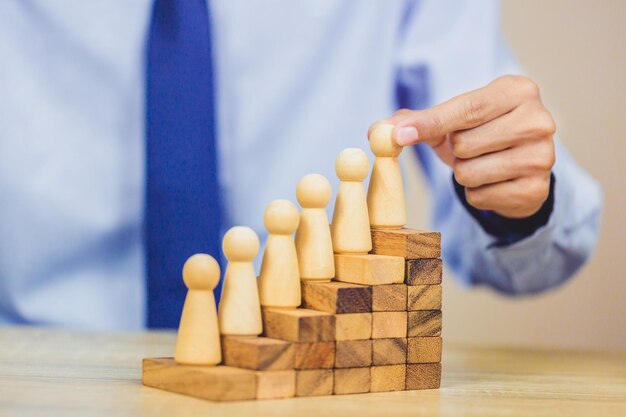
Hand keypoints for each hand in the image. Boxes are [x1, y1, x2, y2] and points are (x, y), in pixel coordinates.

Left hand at [373, 75, 555, 217]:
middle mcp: (539, 121)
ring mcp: (543, 157)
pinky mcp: (536, 190)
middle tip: (470, 147)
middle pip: (464, 144)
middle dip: (455, 151)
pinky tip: (493, 181)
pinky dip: (477, 193)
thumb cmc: (481, 132)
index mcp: (518, 91)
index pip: (466, 109)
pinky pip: (480, 197)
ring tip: (482, 163)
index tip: (400, 135)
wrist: (519, 165)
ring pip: (469, 173)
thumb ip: (416, 120)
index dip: (430, 123)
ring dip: (464, 173)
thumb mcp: (452, 120)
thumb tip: (379, 130)